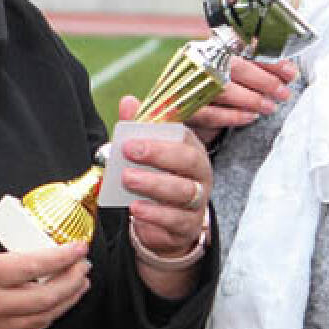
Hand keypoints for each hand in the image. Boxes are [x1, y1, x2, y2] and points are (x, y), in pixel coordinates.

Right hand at [0, 212, 90, 328]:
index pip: (33, 266)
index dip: (63, 257)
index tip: (79, 247)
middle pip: (47, 296)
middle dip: (74, 280)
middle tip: (84, 266)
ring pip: (42, 318)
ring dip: (67, 302)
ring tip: (79, 286)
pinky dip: (47, 320)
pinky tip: (53, 309)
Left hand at [116, 95, 211, 262]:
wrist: (161, 222)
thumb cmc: (155, 179)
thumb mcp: (143, 153)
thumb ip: (136, 129)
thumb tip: (129, 101)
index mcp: (190, 151)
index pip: (184, 139)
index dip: (159, 139)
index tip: (129, 140)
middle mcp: (199, 175)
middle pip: (190, 162)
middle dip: (159, 156)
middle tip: (128, 157)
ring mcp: (196, 202)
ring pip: (183, 192)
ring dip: (154, 185)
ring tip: (128, 183)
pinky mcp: (187, 227)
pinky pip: (175, 222)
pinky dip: (155, 216)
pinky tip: (136, 210)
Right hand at [187, 56, 296, 145]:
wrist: (171, 111)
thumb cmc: (206, 91)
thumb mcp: (226, 74)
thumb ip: (250, 67)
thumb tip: (286, 70)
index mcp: (207, 48)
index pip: (243, 48)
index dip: (268, 60)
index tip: (290, 72)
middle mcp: (194, 63)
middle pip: (234, 66)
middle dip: (264, 80)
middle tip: (283, 93)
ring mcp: (185, 85)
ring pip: (224, 90)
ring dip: (251, 99)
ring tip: (270, 107)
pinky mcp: (181, 109)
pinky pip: (210, 113)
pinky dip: (233, 116)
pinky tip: (250, 117)